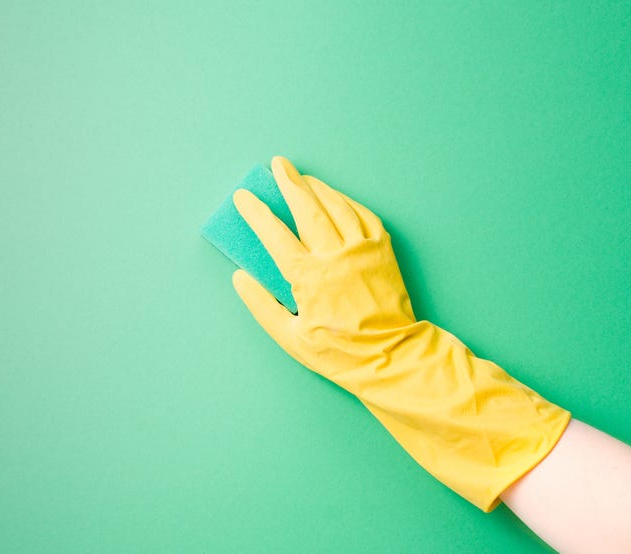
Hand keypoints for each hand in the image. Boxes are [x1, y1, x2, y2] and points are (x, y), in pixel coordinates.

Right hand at [232, 156, 569, 510]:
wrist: (390, 355)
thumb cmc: (338, 352)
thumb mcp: (290, 338)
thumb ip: (262, 305)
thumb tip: (240, 277)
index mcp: (309, 277)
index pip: (275, 234)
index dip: (256, 213)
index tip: (243, 198)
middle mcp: (336, 256)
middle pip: (307, 208)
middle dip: (289, 183)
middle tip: (277, 164)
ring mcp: (362, 250)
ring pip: (337, 206)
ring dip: (317, 187)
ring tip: (302, 177)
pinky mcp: (382, 251)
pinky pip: (363, 215)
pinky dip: (346, 201)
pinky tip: (335, 197)